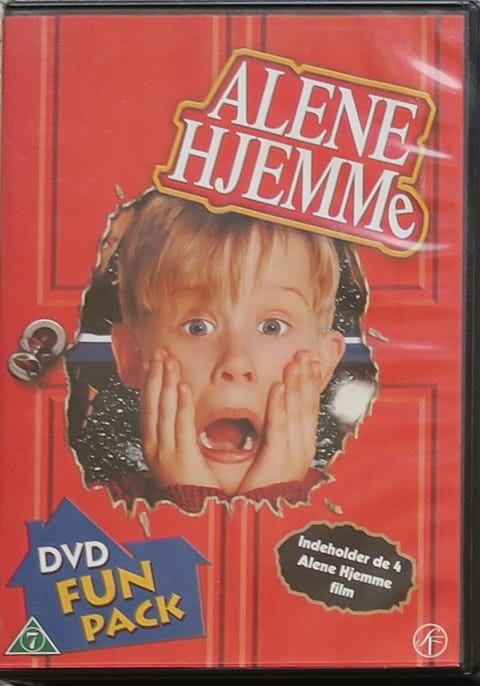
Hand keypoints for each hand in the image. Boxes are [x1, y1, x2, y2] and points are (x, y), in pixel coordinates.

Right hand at [141, 350, 217, 487]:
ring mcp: (166, 451)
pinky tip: (182, 386)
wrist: (191, 518)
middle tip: (158, 353)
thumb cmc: (188, 491)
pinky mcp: (183, 456)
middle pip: (152, 404)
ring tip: (168, 361)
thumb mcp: (174, 459)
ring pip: (164, 409)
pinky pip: (182, 424)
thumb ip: (174, 438)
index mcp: (152, 446)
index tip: (152, 363)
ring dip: (166, 382)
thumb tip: (178, 414)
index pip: (148, 407)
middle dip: (155, 376)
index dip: (149, 383)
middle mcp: (155, 447)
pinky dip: (181, 404)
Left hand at [237, 350, 322, 492]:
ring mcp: (293, 454)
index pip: (309, 406)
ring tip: (295, 361)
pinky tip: (278, 388)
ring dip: (296, 384)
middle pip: (307, 405)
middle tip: (305, 352)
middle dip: (307, 376)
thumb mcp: (276, 456)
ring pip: (296, 412)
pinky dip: (279, 407)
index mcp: (302, 445)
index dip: (310, 381)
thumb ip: (278, 433)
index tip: (310, 359)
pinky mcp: (278, 461)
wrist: (261, 522)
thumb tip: (277, 409)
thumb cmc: (264, 488)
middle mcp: (302, 447)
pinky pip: (279, 429)